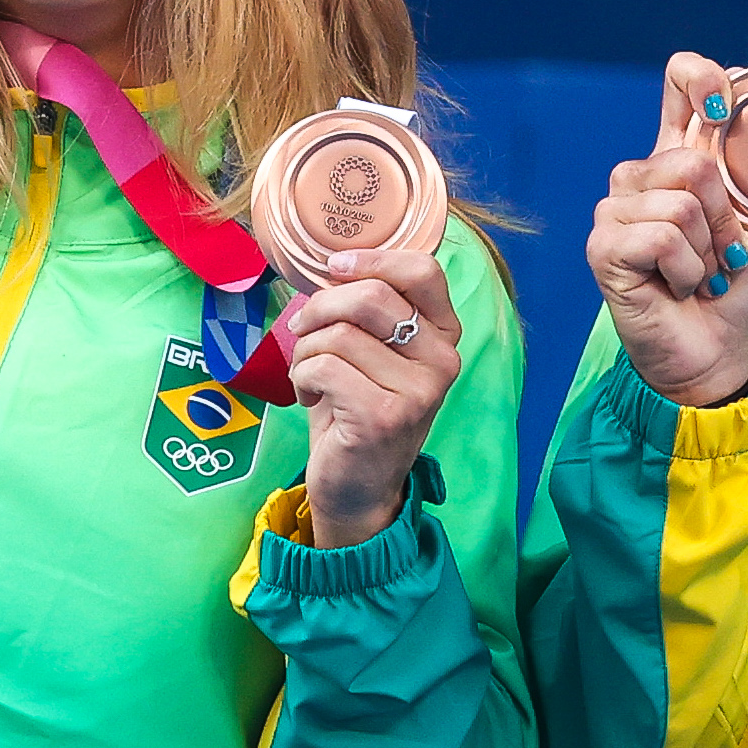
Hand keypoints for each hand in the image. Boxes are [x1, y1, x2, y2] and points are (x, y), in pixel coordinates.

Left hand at [277, 243, 463, 547]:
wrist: (358, 486)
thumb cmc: (359, 408)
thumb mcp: (376, 352)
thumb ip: (371, 309)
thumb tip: (335, 263)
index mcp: (444, 336)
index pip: (422, 271)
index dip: (372, 260)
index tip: (335, 269)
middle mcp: (443, 361)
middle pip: (370, 296)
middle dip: (320, 307)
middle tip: (304, 330)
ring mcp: (418, 392)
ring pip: (338, 333)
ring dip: (306, 350)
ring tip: (310, 375)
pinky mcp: (384, 416)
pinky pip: (323, 366)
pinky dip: (302, 377)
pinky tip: (309, 397)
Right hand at [585, 52, 747, 410]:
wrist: (713, 352)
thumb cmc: (732, 289)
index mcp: (679, 159)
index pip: (677, 85)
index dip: (699, 76)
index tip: (724, 100)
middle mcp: (641, 176)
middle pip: (691, 161)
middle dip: (726, 218)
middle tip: (725, 255)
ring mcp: (615, 210)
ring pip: (680, 204)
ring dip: (707, 252)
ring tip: (700, 275)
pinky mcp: (603, 246)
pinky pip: (661, 237)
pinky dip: (686, 270)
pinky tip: (677, 287)